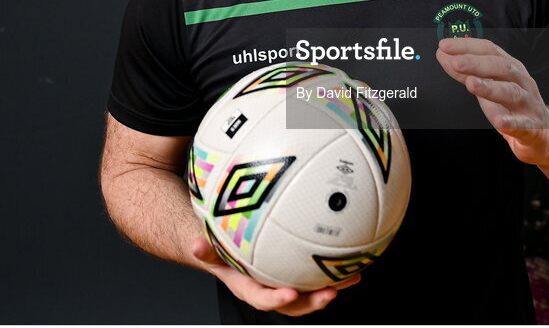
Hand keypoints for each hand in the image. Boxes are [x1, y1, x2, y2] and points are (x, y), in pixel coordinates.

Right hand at [190, 235, 359, 315]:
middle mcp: (269, 288)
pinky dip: (333, 269)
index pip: (262, 298)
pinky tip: (351, 258)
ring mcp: (284, 281)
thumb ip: (203, 248)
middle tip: (329, 293)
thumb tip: (196, 244)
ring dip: (331, 287)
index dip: (276, 300)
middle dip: (312, 302)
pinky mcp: (296, 272)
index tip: (290, 293)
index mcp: (248, 286)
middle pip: (293, 304)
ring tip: (351, 278)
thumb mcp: (208, 247)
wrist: (225, 248)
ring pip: (309, 291)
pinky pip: (315, 273)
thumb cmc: (218, 248)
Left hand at [435, 37, 548, 166]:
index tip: (445, 45)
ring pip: (512, 92)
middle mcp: (522, 82)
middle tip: (455, 62)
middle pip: (501, 68)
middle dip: (477, 63)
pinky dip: (512, 123)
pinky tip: (500, 122)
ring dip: (491, 87)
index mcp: (511, 69)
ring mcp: (529, 105)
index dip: (468, 46)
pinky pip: (523, 125)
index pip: (490, 50)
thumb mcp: (489, 86)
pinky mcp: (533, 128)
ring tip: (471, 85)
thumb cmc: (513, 106)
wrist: (547, 134)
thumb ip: (466, 72)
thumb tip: (443, 55)